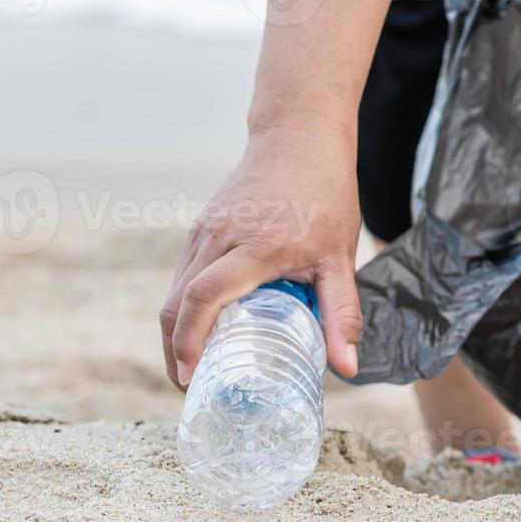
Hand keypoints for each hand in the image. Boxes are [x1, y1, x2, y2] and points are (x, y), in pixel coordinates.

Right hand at [160, 130, 363, 389]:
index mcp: (255, 247)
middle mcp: (220, 237)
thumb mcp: (341, 256)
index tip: (189, 377)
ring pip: (174, 289)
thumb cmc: (325, 193)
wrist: (299, 134)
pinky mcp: (202, 225)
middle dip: (174, 351)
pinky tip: (204, 326)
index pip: (205, 298)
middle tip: (190, 387)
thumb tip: (346, 369)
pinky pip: (183, 273)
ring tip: (194, 366)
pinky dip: (184, 306)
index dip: (190, 342)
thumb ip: (342, 313)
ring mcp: (205, 229)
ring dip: (176, 330)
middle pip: (176, 303)